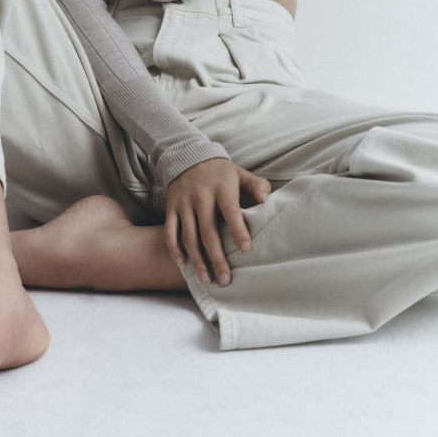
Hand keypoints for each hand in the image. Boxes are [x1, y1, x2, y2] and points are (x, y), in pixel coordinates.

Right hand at [164, 159, 270, 286]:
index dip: (238, 230)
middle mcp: (201, 197)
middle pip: (208, 231)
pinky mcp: (171, 206)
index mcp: (221, 189)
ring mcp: (184, 203)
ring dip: (197, 260)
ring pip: (189, 236)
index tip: (246, 249)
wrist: (188, 156)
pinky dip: (174, 248)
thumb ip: (257, 186)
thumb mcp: (240, 173)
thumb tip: (267, 200)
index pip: (231, 211)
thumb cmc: (220, 173)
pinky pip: (170, 231)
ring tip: (206, 279)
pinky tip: (182, 264)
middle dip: (217, 258)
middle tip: (226, 279)